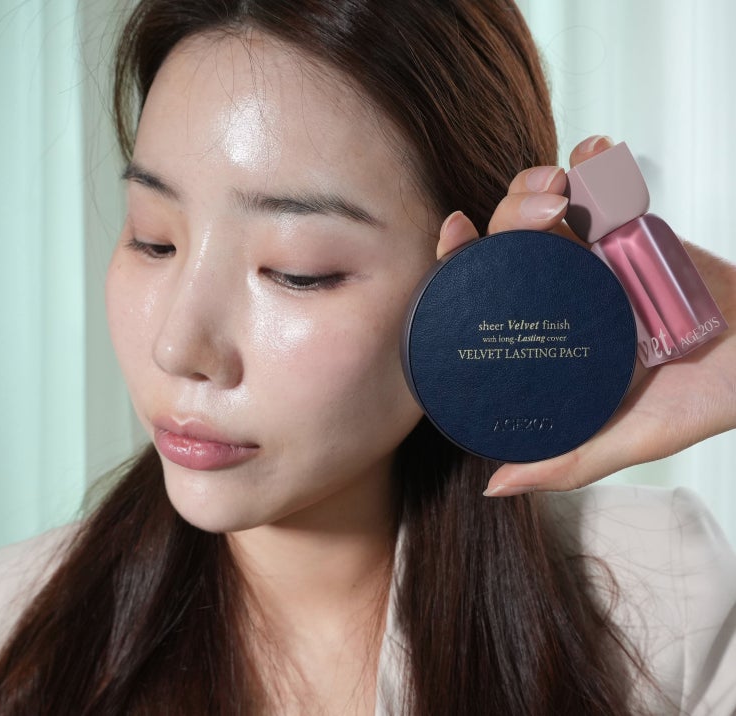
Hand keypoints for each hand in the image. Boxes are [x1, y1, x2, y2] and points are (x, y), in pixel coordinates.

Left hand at [436, 135, 735, 495]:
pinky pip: (605, 181)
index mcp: (550, 333)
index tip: (452, 234)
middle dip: (509, 211)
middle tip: (543, 208)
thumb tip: (494, 484)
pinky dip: (597, 160)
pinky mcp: (636, 226)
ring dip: (541, 180)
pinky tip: (596, 151)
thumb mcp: (630, 437)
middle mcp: (563, 292)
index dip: (458, 263)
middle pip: (510, 238)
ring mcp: (597, 256)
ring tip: (565, 181)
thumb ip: (568, 458)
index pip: (485, 294)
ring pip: (546, 200)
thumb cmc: (705, 400)